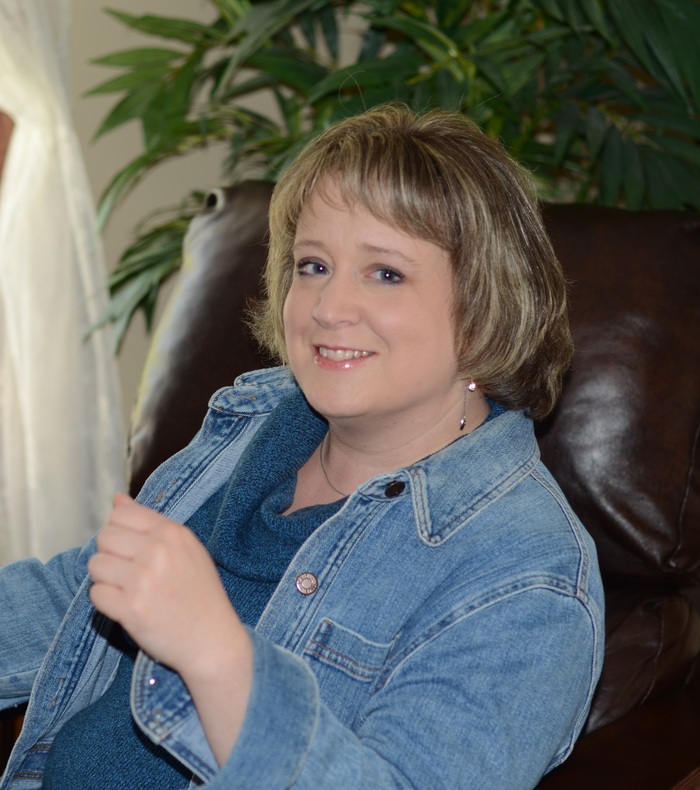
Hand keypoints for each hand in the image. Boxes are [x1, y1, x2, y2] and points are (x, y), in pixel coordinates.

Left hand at [88, 493, 252, 764]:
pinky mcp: (130, 609)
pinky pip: (96, 595)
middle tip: (128, 572)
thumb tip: (117, 500)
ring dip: (106, 579)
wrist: (212, 639)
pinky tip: (125, 606)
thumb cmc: (200, 593)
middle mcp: (158, 552)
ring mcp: (143, 580)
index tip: (131, 548)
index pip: (122, 514)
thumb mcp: (187, 549)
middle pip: (104, 537)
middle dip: (110, 554)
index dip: (120, 531)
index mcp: (173, 533)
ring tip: (127, 589)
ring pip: (95, 565)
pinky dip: (106, 602)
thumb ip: (152, 523)